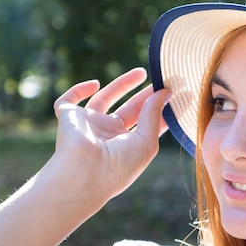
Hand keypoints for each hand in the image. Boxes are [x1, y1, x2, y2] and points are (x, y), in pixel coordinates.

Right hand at [52, 67, 168, 201]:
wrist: (84, 173)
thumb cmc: (119, 165)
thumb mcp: (146, 142)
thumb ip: (154, 115)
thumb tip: (164, 93)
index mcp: (127, 147)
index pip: (146, 125)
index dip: (160, 111)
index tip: (177, 95)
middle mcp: (108, 136)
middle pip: (130, 110)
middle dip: (146, 96)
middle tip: (163, 80)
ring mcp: (88, 125)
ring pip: (104, 99)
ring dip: (121, 85)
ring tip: (142, 72)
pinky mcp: (68, 116)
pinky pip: (68, 100)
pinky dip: (79, 90)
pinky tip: (95, 84)